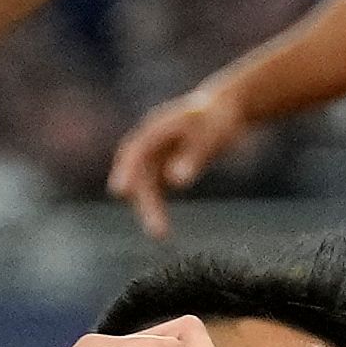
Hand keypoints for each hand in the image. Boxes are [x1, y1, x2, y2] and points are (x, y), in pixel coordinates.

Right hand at [107, 84, 247, 237]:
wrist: (225, 110)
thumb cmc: (219, 120)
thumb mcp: (212, 135)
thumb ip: (194, 156)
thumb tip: (175, 182)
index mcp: (158, 127)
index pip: (136, 150)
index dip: (126, 170)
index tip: (120, 191)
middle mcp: (149, 142)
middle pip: (138, 173)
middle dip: (144, 201)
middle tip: (157, 231)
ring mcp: (153, 155)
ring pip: (144, 185)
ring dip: (149, 208)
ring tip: (160, 235)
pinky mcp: (160, 167)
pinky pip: (152, 190)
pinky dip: (155, 206)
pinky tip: (162, 229)